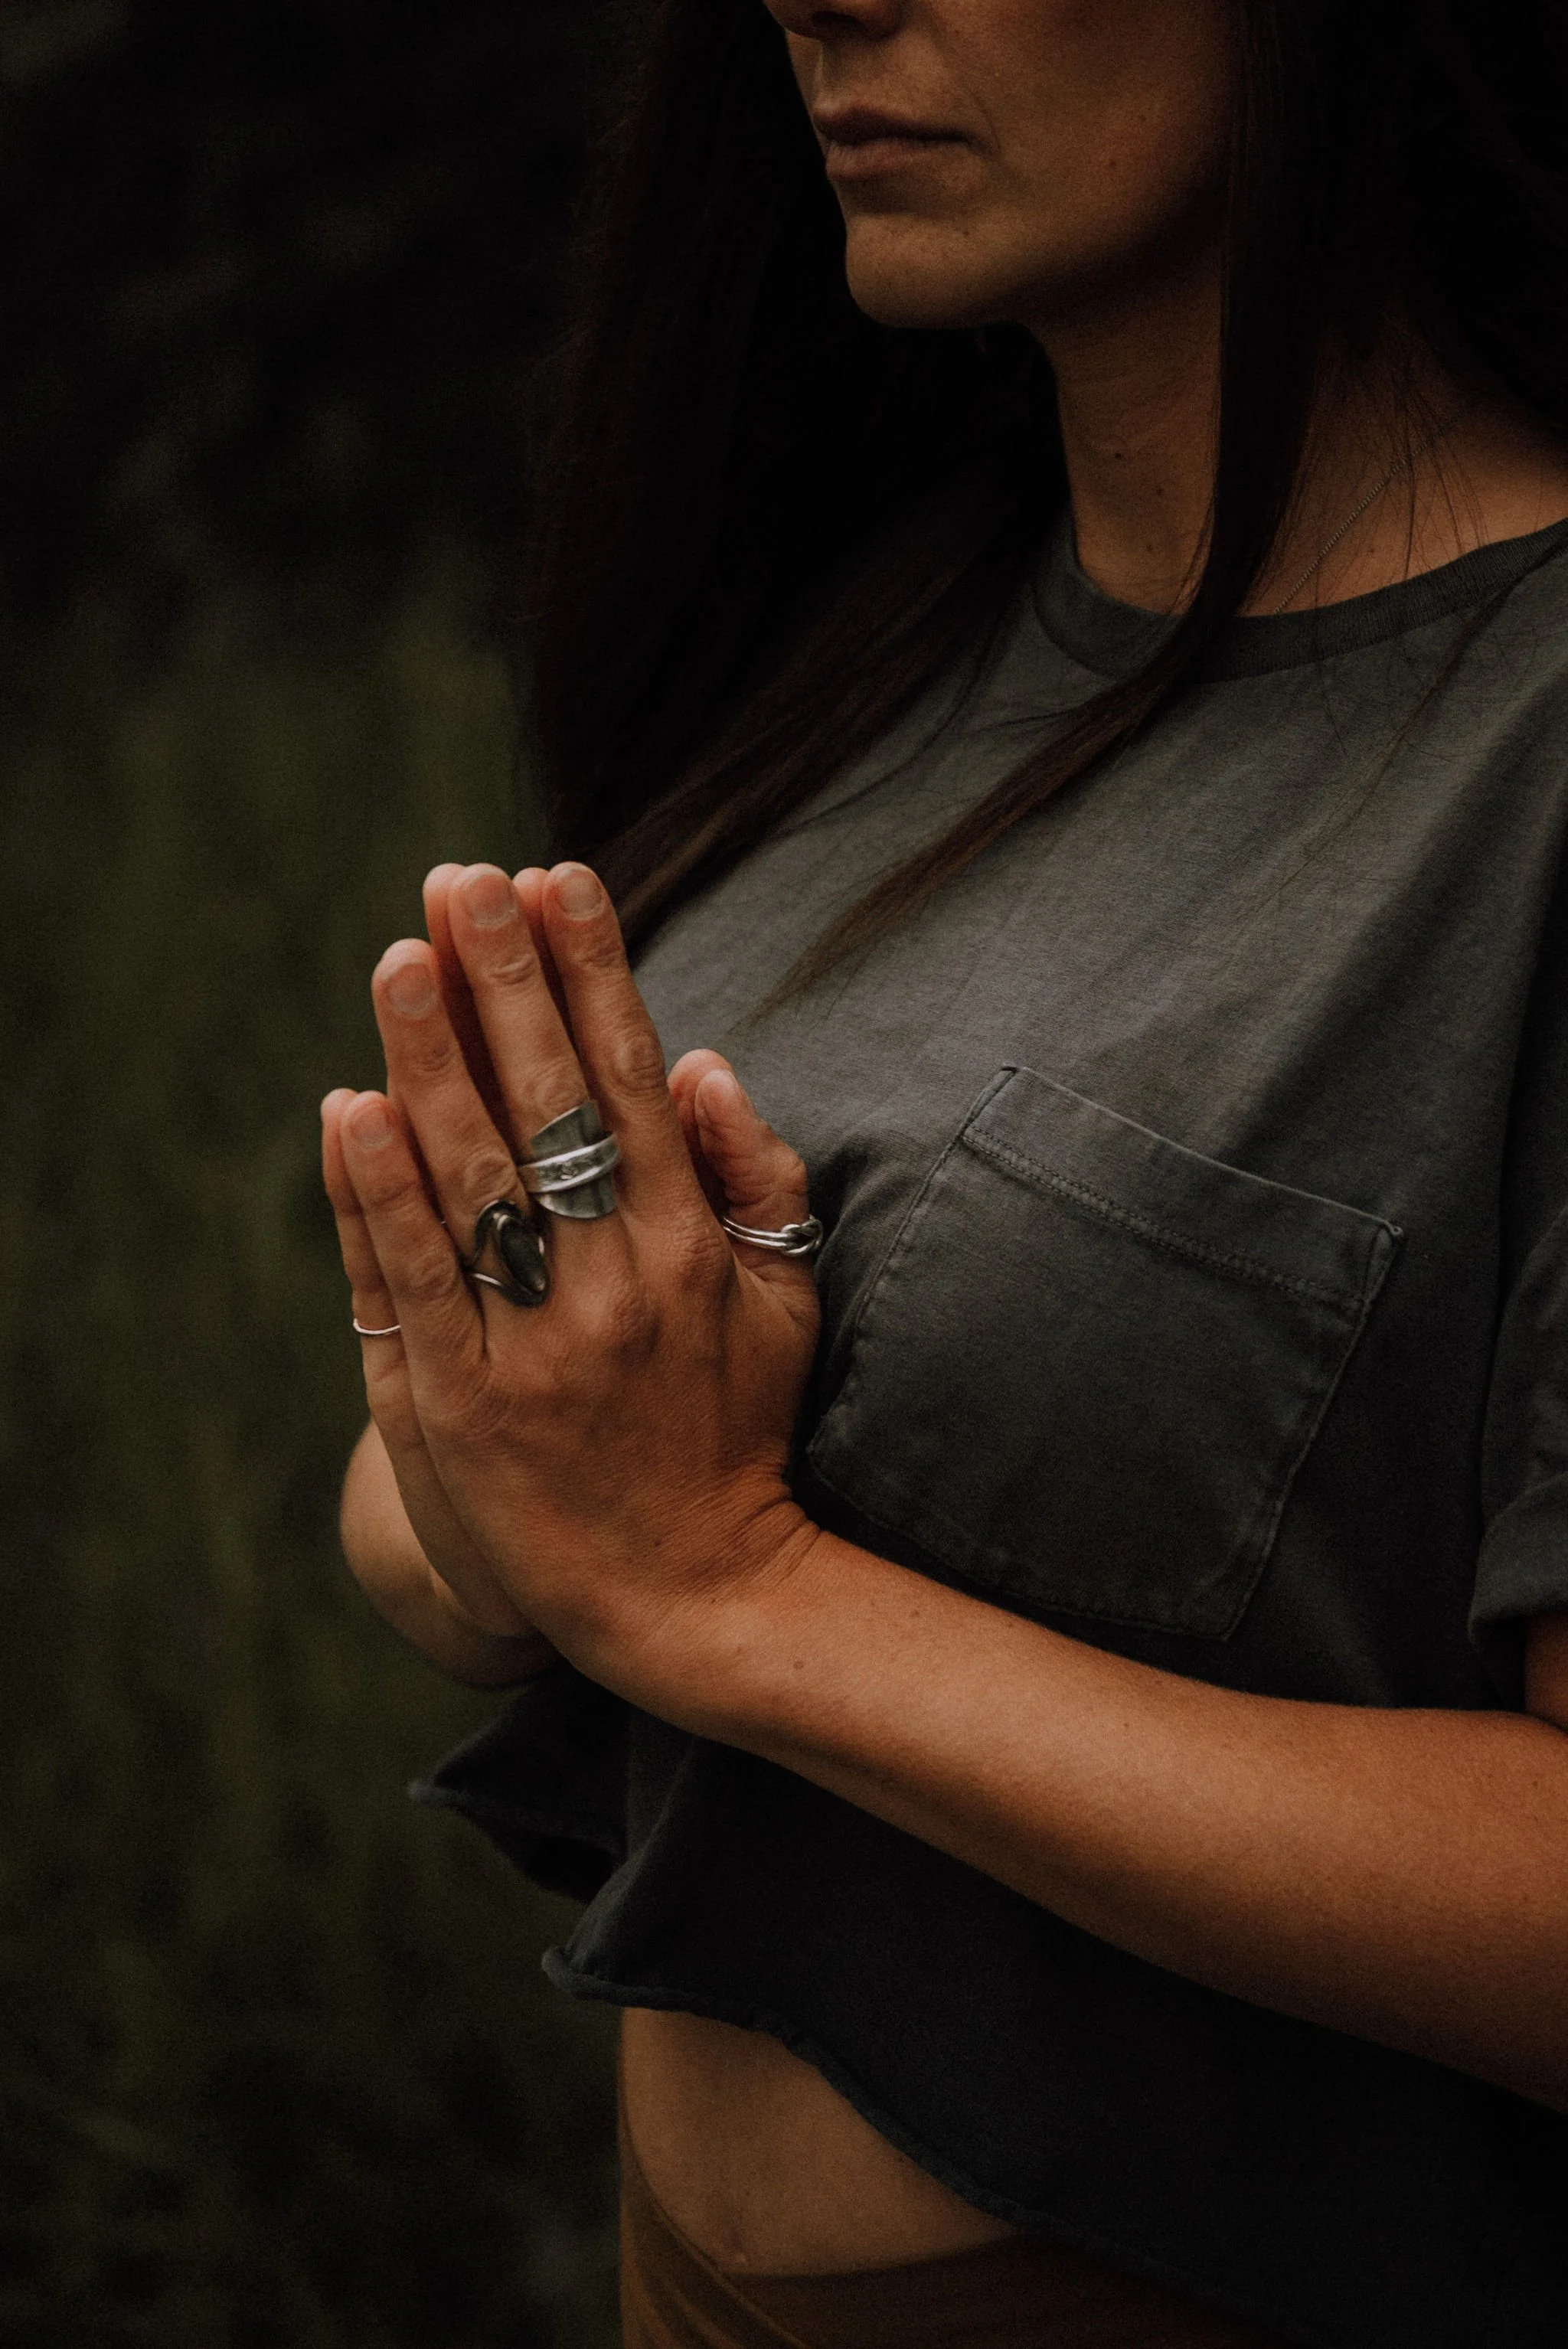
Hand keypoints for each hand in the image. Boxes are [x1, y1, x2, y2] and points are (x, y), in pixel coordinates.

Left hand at [325, 860, 820, 1709]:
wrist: (693, 1598)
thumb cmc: (742, 1431)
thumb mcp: (791, 1302)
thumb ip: (759, 1177)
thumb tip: (697, 1060)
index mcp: (691, 1245)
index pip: (630, 1080)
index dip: (591, 973)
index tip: (556, 878)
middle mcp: (613, 1283)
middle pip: (546, 1106)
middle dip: (504, 981)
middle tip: (461, 878)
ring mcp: (533, 1346)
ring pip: (470, 1181)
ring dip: (429, 1061)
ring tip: (398, 957)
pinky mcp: (464, 1409)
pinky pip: (410, 1288)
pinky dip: (376, 1198)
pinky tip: (349, 1110)